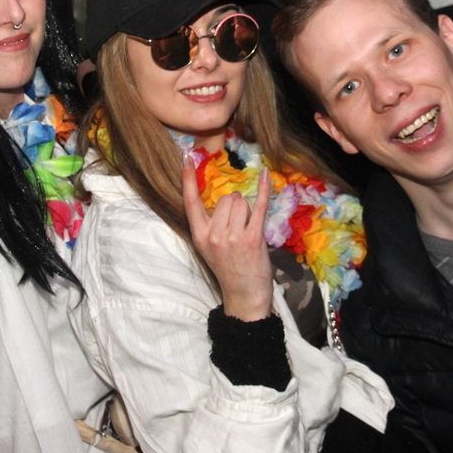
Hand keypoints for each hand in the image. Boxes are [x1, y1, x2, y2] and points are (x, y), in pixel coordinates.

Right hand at [183, 157, 273, 320]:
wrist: (244, 295)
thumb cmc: (228, 268)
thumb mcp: (209, 247)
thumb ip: (210, 224)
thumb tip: (224, 198)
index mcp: (199, 235)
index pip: (190, 202)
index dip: (188, 179)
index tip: (187, 158)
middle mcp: (213, 235)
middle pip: (225, 198)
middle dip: (235, 206)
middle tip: (238, 227)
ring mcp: (232, 237)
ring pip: (241, 202)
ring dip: (247, 211)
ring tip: (247, 231)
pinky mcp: (252, 238)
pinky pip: (258, 206)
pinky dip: (264, 190)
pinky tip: (266, 176)